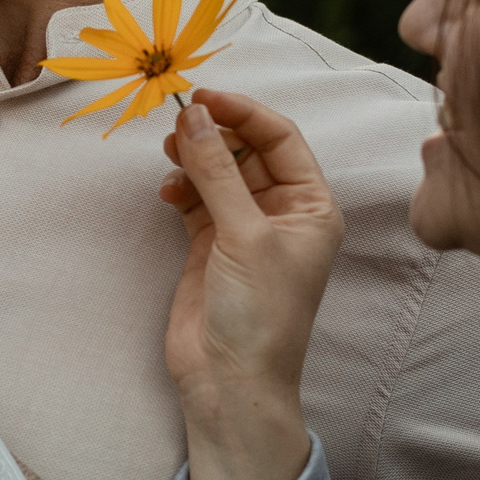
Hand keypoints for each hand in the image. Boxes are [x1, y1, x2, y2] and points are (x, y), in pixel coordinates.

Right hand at [157, 90, 345, 479]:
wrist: (230, 383)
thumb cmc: (260, 316)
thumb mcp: (245, 235)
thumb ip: (218, 172)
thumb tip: (194, 116)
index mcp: (312, 206)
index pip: (281, 138)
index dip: (244, 113)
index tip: (204, 96)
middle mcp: (281, 213)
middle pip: (246, 150)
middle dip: (214, 133)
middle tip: (178, 121)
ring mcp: (244, 228)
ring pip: (217, 171)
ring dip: (193, 157)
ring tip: (170, 153)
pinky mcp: (210, 245)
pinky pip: (194, 198)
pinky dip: (180, 187)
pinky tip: (168, 192)